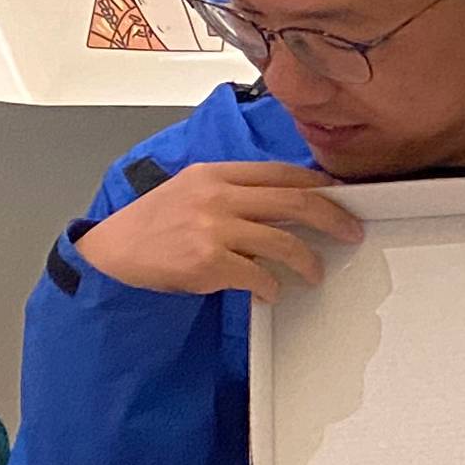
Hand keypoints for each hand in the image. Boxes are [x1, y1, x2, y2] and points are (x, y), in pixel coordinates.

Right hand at [73, 161, 364, 300]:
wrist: (113, 253)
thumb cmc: (154, 225)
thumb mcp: (192, 191)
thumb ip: (234, 192)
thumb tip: (285, 204)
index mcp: (217, 173)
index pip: (282, 172)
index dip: (318, 184)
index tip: (340, 197)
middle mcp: (218, 196)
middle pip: (295, 200)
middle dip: (332, 217)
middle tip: (350, 231)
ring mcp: (214, 228)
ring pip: (284, 241)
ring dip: (308, 261)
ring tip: (314, 272)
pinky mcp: (209, 262)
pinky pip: (259, 276)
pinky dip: (272, 287)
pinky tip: (272, 292)